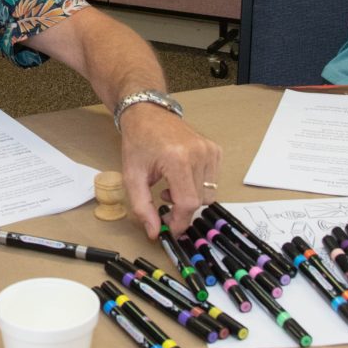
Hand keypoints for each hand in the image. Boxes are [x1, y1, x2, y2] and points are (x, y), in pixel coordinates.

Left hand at [119, 106, 220, 239]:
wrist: (147, 114)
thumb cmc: (138, 143)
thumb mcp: (132, 177)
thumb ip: (142, 207)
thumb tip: (154, 233)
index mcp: (178, 159)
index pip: (188, 203)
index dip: (179, 222)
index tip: (170, 230)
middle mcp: (199, 153)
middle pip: (199, 201)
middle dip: (181, 210)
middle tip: (164, 203)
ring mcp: (210, 150)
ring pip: (208, 194)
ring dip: (190, 198)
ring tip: (171, 187)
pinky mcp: (215, 150)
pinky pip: (213, 181)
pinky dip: (198, 186)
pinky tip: (182, 177)